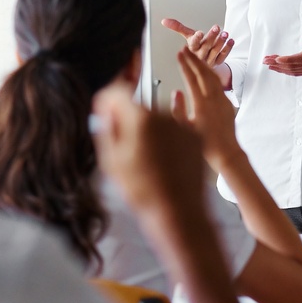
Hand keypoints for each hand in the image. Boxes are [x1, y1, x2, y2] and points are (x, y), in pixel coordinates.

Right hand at [93, 85, 206, 220]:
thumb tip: (105, 110)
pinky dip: (168, 136)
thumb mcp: (111, 160)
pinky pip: (175, 127)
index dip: (108, 100)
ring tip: (148, 158)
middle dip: (130, 118)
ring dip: (150, 128)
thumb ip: (106, 128)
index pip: (119, 92)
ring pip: (157, 117)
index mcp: (140, 119)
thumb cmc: (144, 191)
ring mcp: (182, 124)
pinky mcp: (196, 135)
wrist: (178, 210)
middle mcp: (163, 115)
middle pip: (138, 106)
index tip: (106, 109)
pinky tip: (164, 157)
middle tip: (126, 144)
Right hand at [161, 18, 234, 68]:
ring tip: (225, 33)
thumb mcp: (187, 36)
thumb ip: (178, 27)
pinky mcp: (217, 62)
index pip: (193, 45)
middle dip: (211, 37)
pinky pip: (223, 56)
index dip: (196, 39)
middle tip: (216, 27)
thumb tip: (164, 20)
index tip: (199, 33)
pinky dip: (228, 49)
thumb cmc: (195, 46)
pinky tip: (231, 41)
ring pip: (215, 52)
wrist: (202, 63)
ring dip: (221, 42)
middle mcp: (200, 56)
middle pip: (206, 47)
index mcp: (191, 49)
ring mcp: (209, 60)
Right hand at [171, 47, 240, 171]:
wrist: (226, 153)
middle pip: (203, 73)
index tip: (179, 54)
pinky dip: (211, 74)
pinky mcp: (227, 104)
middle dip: (193, 59)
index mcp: (201, 105)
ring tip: (195, 57)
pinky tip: (206, 73)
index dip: (184, 64)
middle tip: (185, 49)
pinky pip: (219, 84)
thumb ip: (178, 109)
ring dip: (203, 65)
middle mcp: (213, 99)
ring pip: (213, 77)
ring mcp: (222, 100)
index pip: (191, 78)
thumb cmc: (204, 145)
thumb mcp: (185, 129)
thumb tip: (177, 92)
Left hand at [264, 14, 301, 76]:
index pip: (299, 58)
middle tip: (265, 60)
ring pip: (293, 71)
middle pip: (293, 66)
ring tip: (268, 64)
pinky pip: (297, 73)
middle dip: (277, 64)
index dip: (287, 60)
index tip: (276, 58)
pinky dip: (286, 71)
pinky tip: (279, 69)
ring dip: (280, 68)